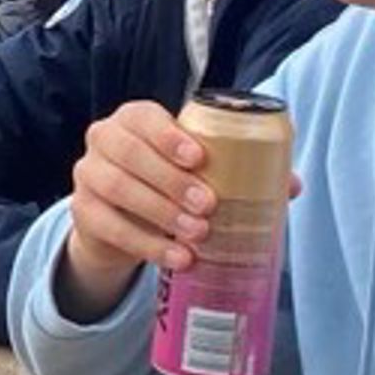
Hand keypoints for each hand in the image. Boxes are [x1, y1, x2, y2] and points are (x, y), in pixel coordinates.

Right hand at [53, 102, 294, 322]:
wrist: (121, 221)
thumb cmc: (166, 182)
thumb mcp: (193, 170)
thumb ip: (238, 170)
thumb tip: (292, 184)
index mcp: (134, 119)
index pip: (144, 117)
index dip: (169, 136)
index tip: (199, 159)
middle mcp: (104, 139)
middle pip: (130, 154)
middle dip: (171, 181)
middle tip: (208, 206)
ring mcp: (88, 175)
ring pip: (117, 188)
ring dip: (160, 213)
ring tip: (197, 235)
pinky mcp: (83, 212)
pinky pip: (110, 227)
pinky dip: (146, 245)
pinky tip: (176, 257)